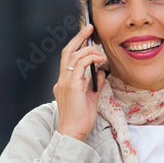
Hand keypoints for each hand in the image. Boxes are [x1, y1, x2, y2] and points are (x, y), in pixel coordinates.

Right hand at [53, 24, 106, 141]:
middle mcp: (62, 80)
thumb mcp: (90, 98)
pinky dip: (91, 59)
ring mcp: (66, 83)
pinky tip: (100, 61)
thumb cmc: (80, 120)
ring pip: (75, 56)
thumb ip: (94, 84)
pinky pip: (80, 65)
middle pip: (68, 52)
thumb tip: (101, 72)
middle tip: (90, 28)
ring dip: (90, 50)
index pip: (69, 59)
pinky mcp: (72, 86)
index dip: (77, 45)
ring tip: (101, 53)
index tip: (87, 37)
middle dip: (79, 38)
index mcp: (64, 83)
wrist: (74, 133)